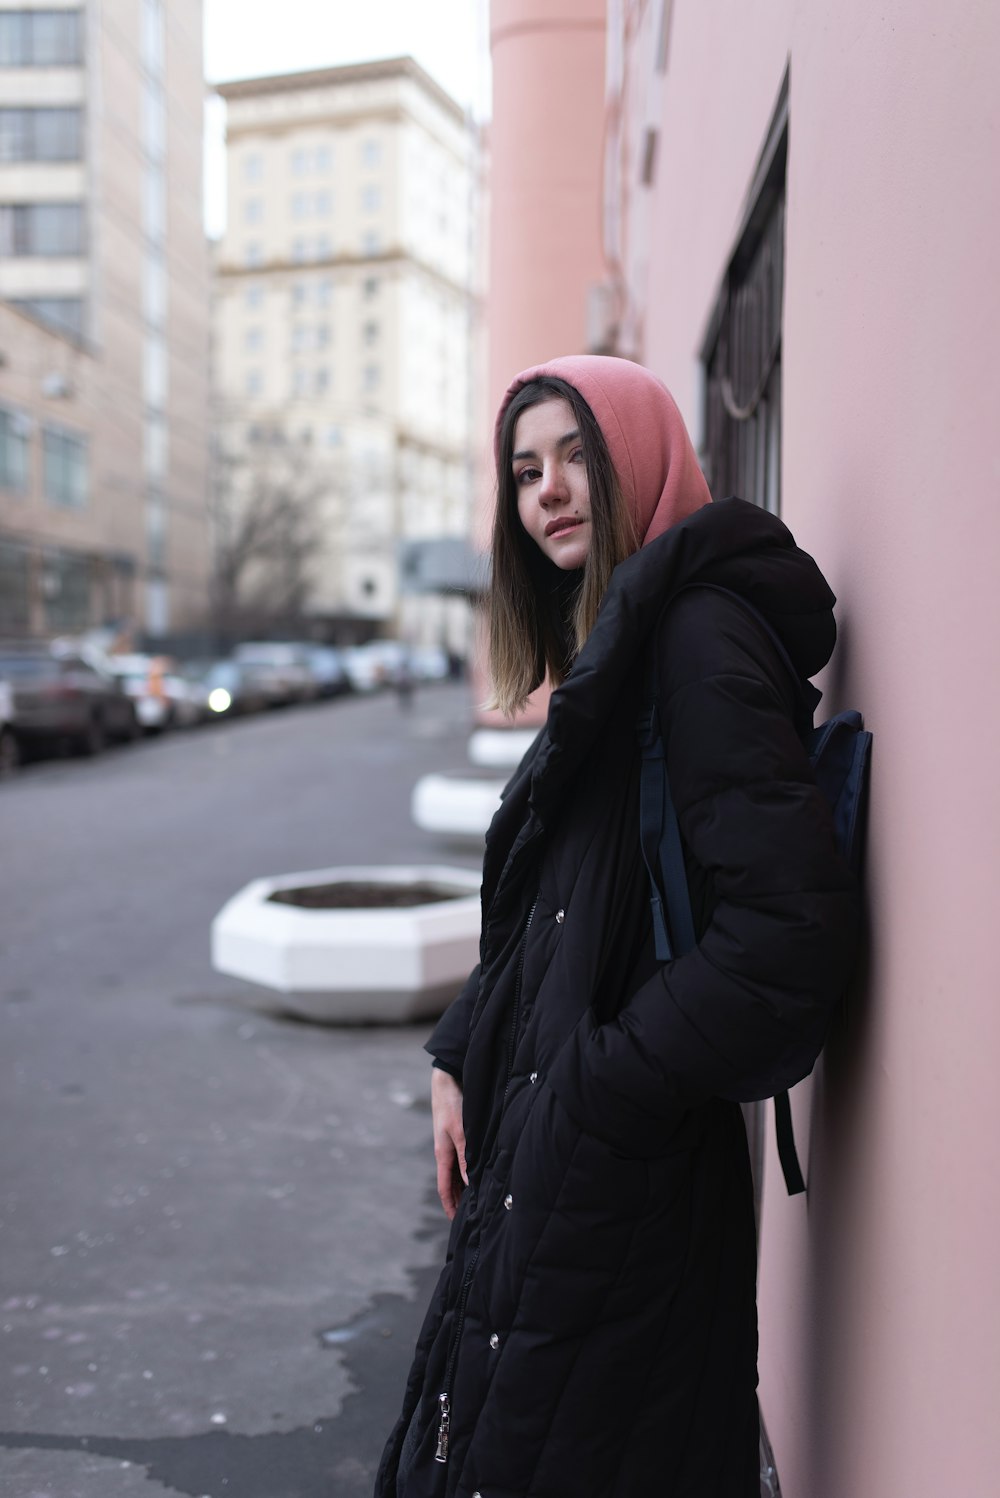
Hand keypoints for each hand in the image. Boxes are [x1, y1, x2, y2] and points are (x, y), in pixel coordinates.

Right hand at [431, 1067, 467, 1219]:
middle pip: (450, 1183)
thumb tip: (470, 1183)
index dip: (449, 1205)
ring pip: (456, 1172)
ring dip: (463, 1187)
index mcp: (443, 1155)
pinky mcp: (457, 1136)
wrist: (447, 1080)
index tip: (455, 1222)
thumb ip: (466, 1158)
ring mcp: (450, 1144)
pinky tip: (477, 1174)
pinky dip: (467, 1172)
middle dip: (457, 1200)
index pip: (444, 1188)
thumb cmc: (452, 1105)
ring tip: (475, 1200)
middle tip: (469, 1216)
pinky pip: (461, 1160)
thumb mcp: (461, 1133)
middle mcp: (446, 1152)